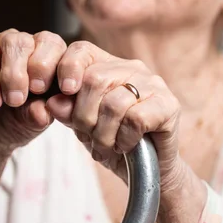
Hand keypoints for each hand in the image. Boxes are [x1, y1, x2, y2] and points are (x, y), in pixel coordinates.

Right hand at [0, 30, 66, 161]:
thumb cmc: (15, 120)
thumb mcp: (31, 123)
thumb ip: (38, 115)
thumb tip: (42, 111)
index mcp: (43, 55)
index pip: (51, 43)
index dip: (46, 64)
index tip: (40, 89)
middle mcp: (17, 43)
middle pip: (18, 42)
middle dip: (15, 74)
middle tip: (14, 100)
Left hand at [46, 40, 182, 187]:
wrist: (147, 172)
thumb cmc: (114, 143)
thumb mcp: (82, 127)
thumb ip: (68, 111)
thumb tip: (53, 101)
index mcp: (107, 66)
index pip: (82, 50)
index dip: (67, 68)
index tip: (64, 92)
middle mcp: (131, 68)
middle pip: (95, 80)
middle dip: (84, 116)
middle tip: (89, 137)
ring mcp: (153, 83)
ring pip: (114, 103)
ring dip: (104, 135)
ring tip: (105, 148)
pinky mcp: (169, 104)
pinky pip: (136, 118)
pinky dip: (124, 139)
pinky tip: (125, 146)